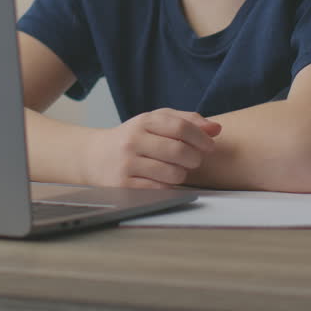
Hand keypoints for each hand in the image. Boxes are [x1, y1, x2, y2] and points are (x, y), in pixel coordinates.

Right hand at [80, 109, 221, 188]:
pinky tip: (164, 180)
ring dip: (182, 174)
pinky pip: (160, 189)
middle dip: (194, 158)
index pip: (180, 126)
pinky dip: (169, 186)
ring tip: (177, 170)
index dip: (201, 137)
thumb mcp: (155, 122)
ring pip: (172, 173)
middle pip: (178, 150)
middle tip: (194, 160)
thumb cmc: (133, 138)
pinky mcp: (123, 186)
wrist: (94, 157)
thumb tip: (215, 129)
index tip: (210, 146)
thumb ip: (186, 121)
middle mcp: (132, 141)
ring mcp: (126, 164)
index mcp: (142, 122)